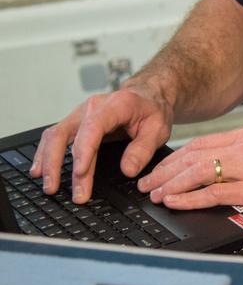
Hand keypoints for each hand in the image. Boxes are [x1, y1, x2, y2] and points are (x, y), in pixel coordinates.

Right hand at [31, 87, 172, 202]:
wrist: (148, 95)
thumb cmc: (152, 110)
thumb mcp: (158, 129)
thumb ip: (143, 150)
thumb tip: (127, 170)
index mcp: (115, 106)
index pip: (93, 128)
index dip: (84, 151)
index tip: (80, 173)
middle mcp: (92, 108)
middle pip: (65, 133)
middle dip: (58, 163)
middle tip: (59, 189)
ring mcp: (81, 114)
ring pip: (55, 136)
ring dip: (48, 161)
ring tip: (49, 185)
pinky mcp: (76, 123)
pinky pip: (55, 137)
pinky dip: (46, 154)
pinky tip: (40, 170)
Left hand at [137, 126, 242, 221]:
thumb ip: (240, 161)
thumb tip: (208, 174)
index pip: (200, 144)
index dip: (173, 158)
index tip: (158, 170)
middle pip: (193, 155)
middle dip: (165, 171)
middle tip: (146, 184)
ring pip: (198, 171)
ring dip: (171, 184)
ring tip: (155, 195)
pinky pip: (214, 192)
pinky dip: (190, 198)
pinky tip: (176, 203)